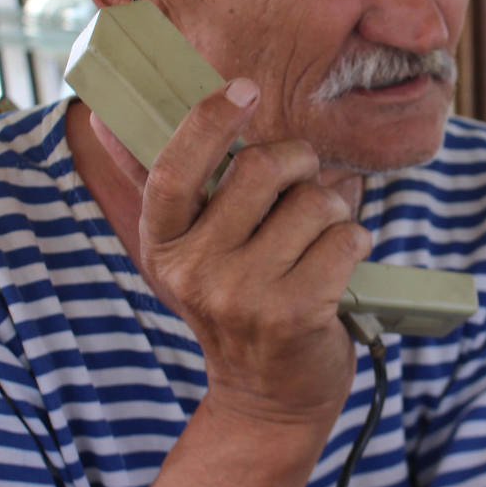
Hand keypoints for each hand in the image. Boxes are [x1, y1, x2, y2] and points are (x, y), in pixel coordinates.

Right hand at [90, 78, 369, 426]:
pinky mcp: (294, 314)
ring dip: (333, 209)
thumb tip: (130, 111)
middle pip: (260, 168)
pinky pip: (345, 237)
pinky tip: (340, 265)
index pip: (174, 167)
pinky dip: (355, 240)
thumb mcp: (197, 252)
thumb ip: (190, 188)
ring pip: (314, 201)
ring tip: (319, 240)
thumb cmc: (242, 303)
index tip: (242, 88)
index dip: (208, 120)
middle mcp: (194, 270)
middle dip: (298, 162)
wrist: (267, 397)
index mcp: (163, 243)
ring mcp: (242, 295)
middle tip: (304, 181)